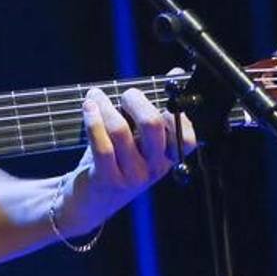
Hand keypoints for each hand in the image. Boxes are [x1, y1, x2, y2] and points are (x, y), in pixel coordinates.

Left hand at [59, 82, 196, 235]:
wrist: (87, 202)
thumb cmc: (114, 162)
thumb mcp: (138, 139)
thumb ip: (152, 109)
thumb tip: (176, 73)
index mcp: (167, 158)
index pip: (188, 138)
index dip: (178, 114)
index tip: (164, 94)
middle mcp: (154, 168)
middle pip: (154, 125)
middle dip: (137, 100)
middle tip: (126, 93)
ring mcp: (131, 176)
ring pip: (121, 131)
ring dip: (106, 106)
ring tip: (95, 96)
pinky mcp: (107, 179)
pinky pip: (101, 145)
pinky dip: (94, 121)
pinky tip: (88, 107)